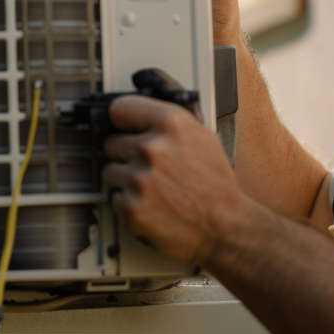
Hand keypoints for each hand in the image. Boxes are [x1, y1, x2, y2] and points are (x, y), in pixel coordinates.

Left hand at [102, 95, 248, 264]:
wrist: (223, 225)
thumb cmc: (215, 184)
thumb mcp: (202, 137)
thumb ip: (168, 122)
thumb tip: (140, 114)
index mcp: (171, 124)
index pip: (120, 108)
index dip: (121, 120)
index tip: (120, 126)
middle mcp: (153, 148)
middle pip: (111, 142)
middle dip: (126, 154)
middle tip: (149, 166)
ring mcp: (140, 179)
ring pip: (110, 171)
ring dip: (125, 179)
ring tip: (153, 187)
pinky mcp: (132, 208)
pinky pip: (114, 198)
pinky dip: (128, 202)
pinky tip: (151, 203)